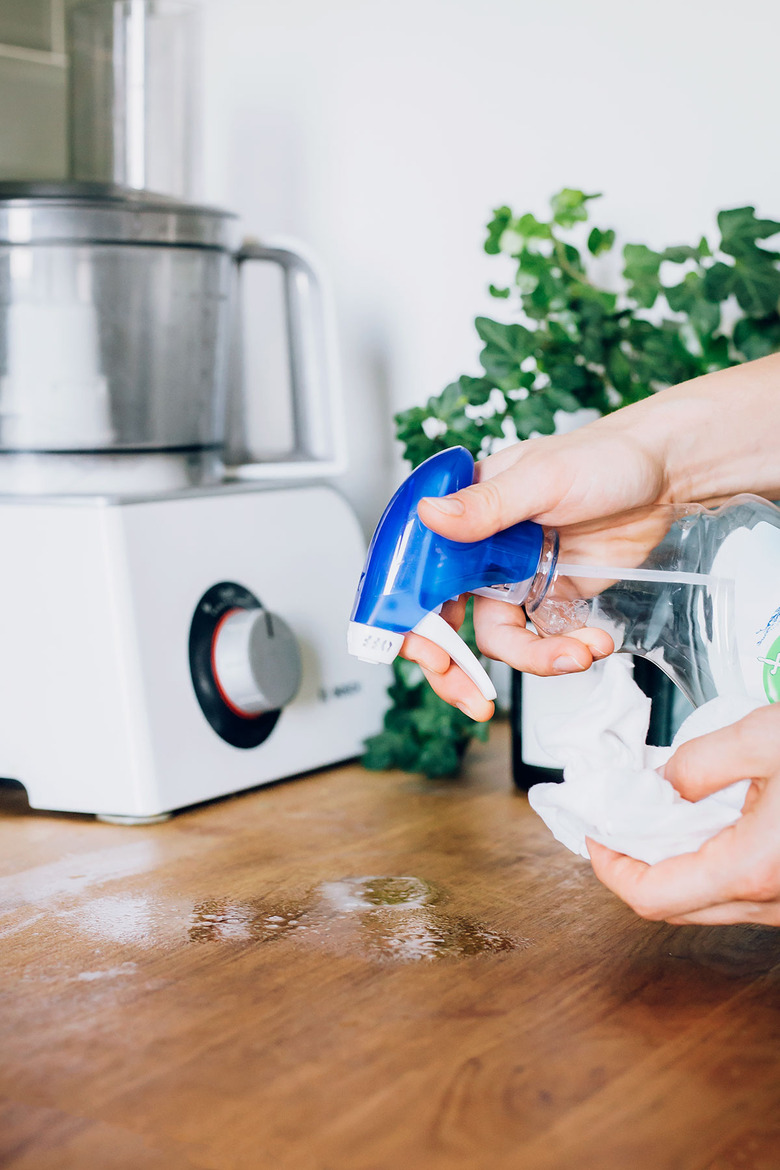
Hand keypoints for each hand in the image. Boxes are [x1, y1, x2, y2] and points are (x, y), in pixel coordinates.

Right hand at [402, 419, 667, 718]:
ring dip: (533, 659)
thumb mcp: (541, 478)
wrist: (666, 476)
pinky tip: (594, 641)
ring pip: (497, 640)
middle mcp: (480, 552)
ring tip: (578, 653)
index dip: (410, 619)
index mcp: (463, 514)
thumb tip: (430, 515)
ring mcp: (514, 579)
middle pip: (442, 620)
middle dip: (453, 667)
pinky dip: (564, 652)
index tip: (430, 654)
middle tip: (474, 697)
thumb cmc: (602, 458)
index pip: (414, 572)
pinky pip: (541, 641)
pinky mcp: (551, 599)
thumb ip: (486, 505)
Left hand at [588, 705, 779, 925]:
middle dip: (635, 864)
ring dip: (675, 864)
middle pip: (674, 905)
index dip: (609, 867)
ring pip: (707, 901)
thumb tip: (662, 781)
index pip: (651, 895)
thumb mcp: (764, 737)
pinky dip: (711, 862)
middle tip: (619, 821)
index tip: (594, 833)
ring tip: (664, 815)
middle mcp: (769, 900)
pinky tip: (710, 821)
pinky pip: (738, 891)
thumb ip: (700, 762)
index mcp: (751, 868)